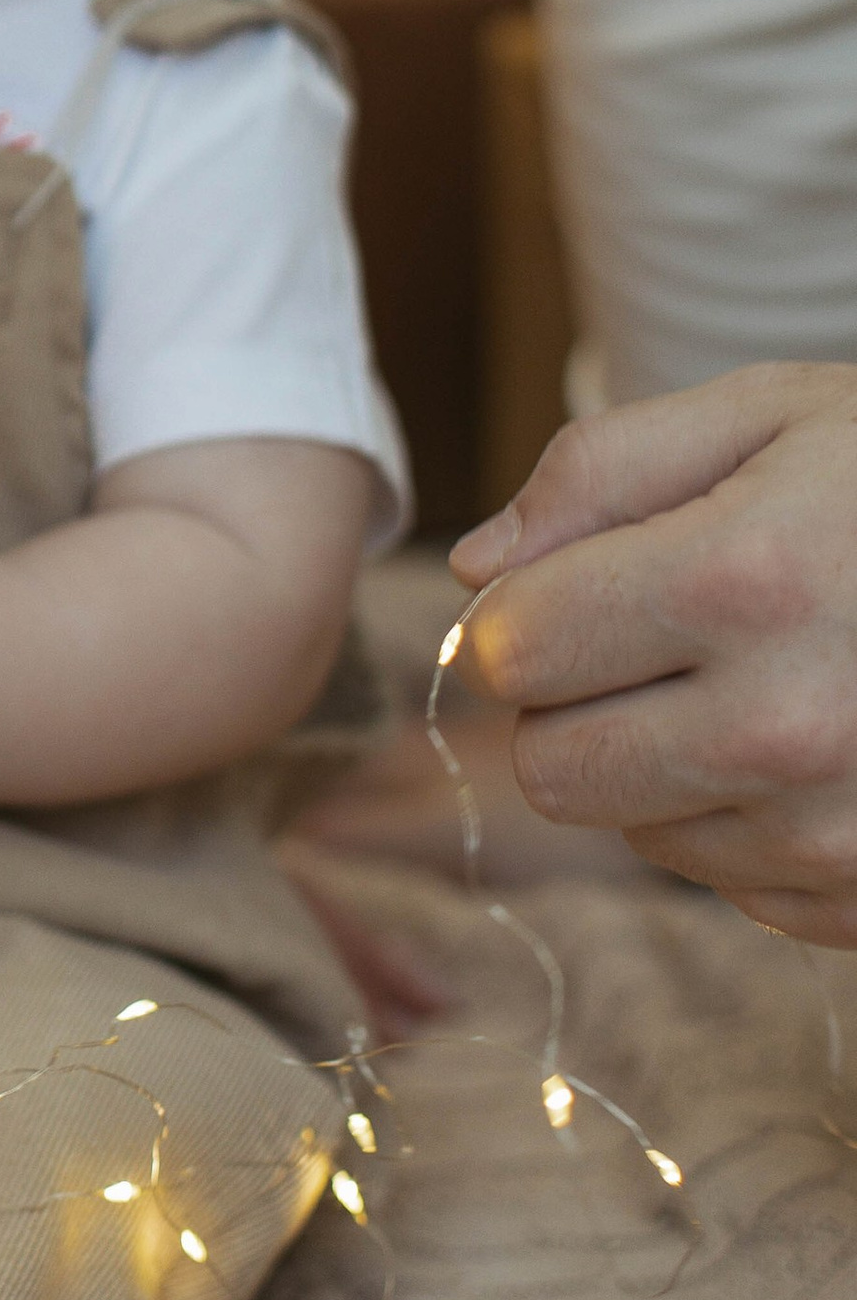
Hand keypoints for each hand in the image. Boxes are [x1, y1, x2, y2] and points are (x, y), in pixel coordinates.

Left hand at [452, 362, 856, 941]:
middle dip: (575, 701)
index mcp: (745, 582)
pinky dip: (749, 822)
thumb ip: (600, 472)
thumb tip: (480, 571)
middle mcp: (787, 727)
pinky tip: (827, 741)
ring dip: (663, 764)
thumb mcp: (772, 413)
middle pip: (554, 770)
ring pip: (637, 832)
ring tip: (766, 676)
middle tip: (654, 636)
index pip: (514, 653)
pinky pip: (734, 885)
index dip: (525, 613)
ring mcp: (840, 830)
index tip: (580, 581)